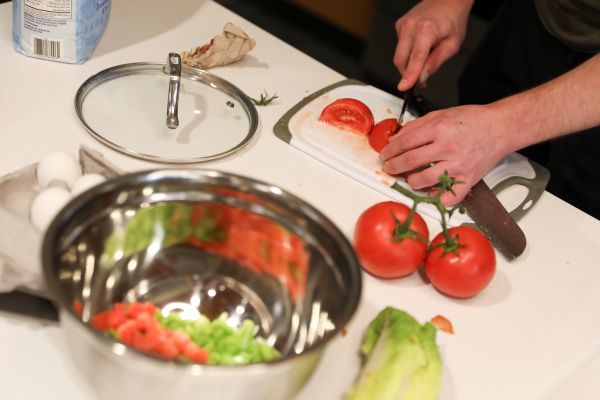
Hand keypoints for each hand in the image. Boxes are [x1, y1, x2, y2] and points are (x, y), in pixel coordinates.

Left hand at [379, 104, 509, 204]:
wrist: (500, 128)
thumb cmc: (472, 120)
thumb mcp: (441, 114)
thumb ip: (417, 126)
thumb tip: (397, 139)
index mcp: (439, 128)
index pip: (405, 142)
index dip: (390, 151)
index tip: (384, 155)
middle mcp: (448, 147)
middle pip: (410, 161)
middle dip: (394, 167)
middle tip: (388, 168)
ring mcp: (459, 165)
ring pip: (425, 180)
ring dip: (411, 181)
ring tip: (409, 178)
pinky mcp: (468, 179)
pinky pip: (450, 196)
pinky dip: (438, 198)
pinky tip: (431, 193)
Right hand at [394, 0, 472, 90]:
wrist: (447, 0)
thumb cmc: (452, 19)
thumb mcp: (453, 44)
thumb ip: (436, 62)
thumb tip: (422, 77)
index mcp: (426, 30)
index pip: (415, 59)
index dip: (409, 75)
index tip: (404, 87)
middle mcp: (411, 26)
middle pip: (401, 60)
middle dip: (409, 73)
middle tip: (422, 78)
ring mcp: (403, 25)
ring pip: (399, 55)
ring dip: (409, 63)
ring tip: (426, 55)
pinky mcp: (399, 26)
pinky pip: (400, 47)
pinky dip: (408, 53)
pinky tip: (420, 46)